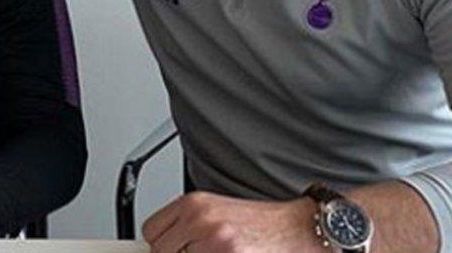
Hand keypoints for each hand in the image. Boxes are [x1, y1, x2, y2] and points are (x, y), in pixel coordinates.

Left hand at [143, 192, 319, 252]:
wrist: (301, 230)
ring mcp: (217, 246)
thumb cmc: (263, 223)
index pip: (151, 232)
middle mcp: (203, 223)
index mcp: (195, 205)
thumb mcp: (218, 211)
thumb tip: (158, 245)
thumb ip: (186, 224)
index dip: (161, 245)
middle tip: (201, 251)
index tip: (170, 248)